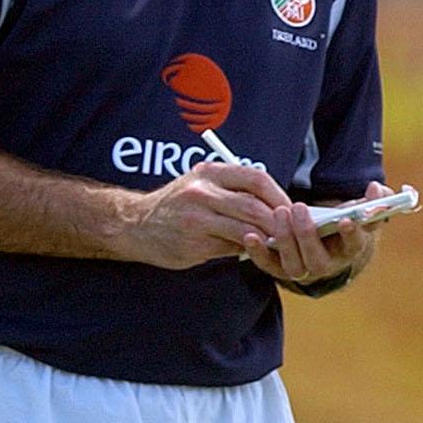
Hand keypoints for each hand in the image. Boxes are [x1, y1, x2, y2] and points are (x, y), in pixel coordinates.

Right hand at [124, 159, 288, 268]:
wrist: (135, 225)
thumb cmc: (175, 206)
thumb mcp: (199, 184)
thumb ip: (231, 190)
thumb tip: (272, 206)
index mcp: (208, 173)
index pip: (256, 178)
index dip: (278, 194)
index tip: (288, 207)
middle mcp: (201, 193)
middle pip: (254, 206)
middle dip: (276, 222)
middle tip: (286, 230)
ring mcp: (196, 219)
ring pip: (246, 229)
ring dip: (264, 238)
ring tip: (270, 241)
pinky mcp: (194, 243)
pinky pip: (231, 247)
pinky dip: (243, 249)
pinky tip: (244, 248)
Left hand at [240, 180, 388, 285]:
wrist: (320, 240)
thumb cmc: (340, 222)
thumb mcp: (359, 210)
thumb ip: (374, 199)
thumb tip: (377, 189)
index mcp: (350, 249)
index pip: (354, 244)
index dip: (351, 233)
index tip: (346, 219)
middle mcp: (327, 265)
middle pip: (318, 259)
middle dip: (307, 234)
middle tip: (298, 208)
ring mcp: (302, 269)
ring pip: (294, 265)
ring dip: (285, 240)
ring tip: (279, 214)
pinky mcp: (279, 268)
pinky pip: (268, 265)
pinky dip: (258, 252)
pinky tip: (250, 235)